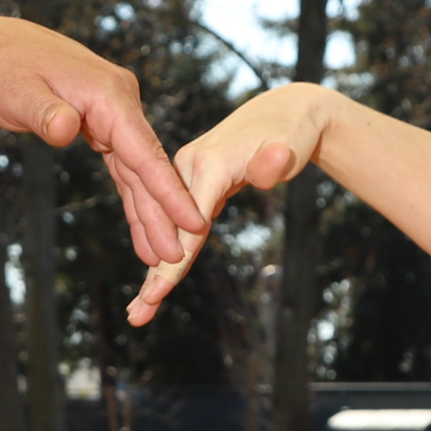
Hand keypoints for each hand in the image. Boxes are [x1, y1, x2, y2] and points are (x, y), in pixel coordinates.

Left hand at [0, 15, 205, 265]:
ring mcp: (112, 112)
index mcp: (108, 93)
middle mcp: (119, 101)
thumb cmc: (0, 68)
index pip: (144, 150)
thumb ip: (45, 112)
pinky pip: (122, 164)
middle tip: (174, 256)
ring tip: (162, 253)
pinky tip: (142, 223)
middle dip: (162, 212)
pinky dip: (132, 193)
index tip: (192, 222)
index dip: (167, 190)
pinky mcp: (100, 122)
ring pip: (137, 169)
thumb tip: (65, 128)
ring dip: (149, 210)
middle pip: (146, 165)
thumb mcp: (17, 91)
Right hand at [126, 85, 339, 327]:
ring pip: (167, 229)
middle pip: (169, 230)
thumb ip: (278, 160)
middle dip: (154, 277)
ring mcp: (185, 175)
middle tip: (138, 317)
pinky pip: (177, 223)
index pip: (188, 224)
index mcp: (209, 165)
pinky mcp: (190, 183)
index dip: (174, 262)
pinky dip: (167, 253)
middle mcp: (187, 168)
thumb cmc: (292, 134)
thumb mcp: (290, 146)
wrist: (284, 113)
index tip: (156, 295)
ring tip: (140, 312)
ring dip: (154, 272)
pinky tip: (156, 282)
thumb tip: (274, 161)